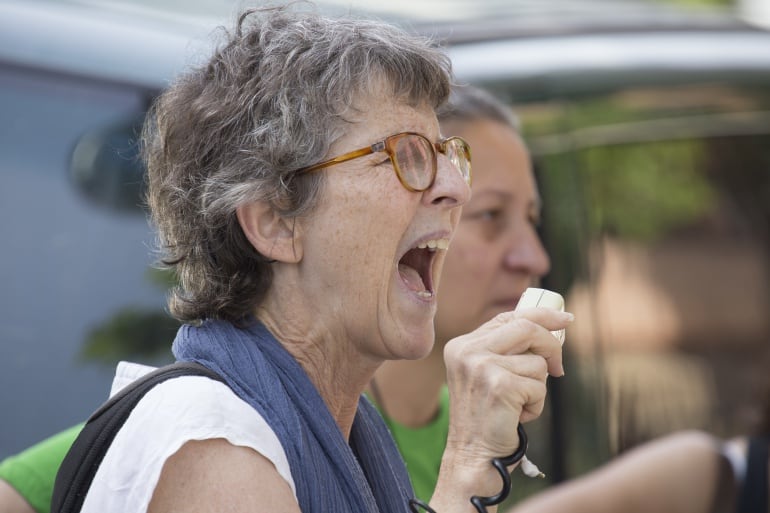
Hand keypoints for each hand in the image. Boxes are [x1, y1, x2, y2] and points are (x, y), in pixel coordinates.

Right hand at [443, 307, 570, 465]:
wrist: (472, 456)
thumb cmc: (487, 418)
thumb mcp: (487, 375)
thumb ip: (506, 351)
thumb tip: (550, 330)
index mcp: (462, 345)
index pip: (507, 317)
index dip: (541, 315)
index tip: (566, 320)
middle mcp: (467, 351)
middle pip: (525, 327)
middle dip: (551, 346)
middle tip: (558, 368)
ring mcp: (481, 366)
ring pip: (536, 361)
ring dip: (538, 387)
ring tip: (518, 405)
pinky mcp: (499, 385)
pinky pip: (539, 386)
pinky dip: (536, 405)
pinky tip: (518, 416)